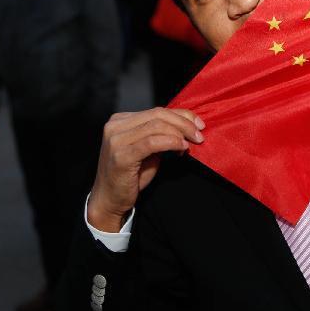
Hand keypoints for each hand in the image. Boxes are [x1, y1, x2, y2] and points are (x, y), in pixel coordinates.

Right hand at [87, 107, 204, 231]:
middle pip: (158, 115)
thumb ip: (160, 135)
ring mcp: (116, 140)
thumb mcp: (147, 149)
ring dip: (179, 133)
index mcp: (120, 120)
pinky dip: (170, 142)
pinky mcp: (121, 156)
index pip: (157, 111)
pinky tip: (181, 148)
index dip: (182, 115)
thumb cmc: (130, 175)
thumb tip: (187, 126)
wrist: (109, 200)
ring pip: (156, 126)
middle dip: (184, 123)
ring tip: (191, 144)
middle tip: (200, 135)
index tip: (199, 125)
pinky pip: (151, 142)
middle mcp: (115, 126)